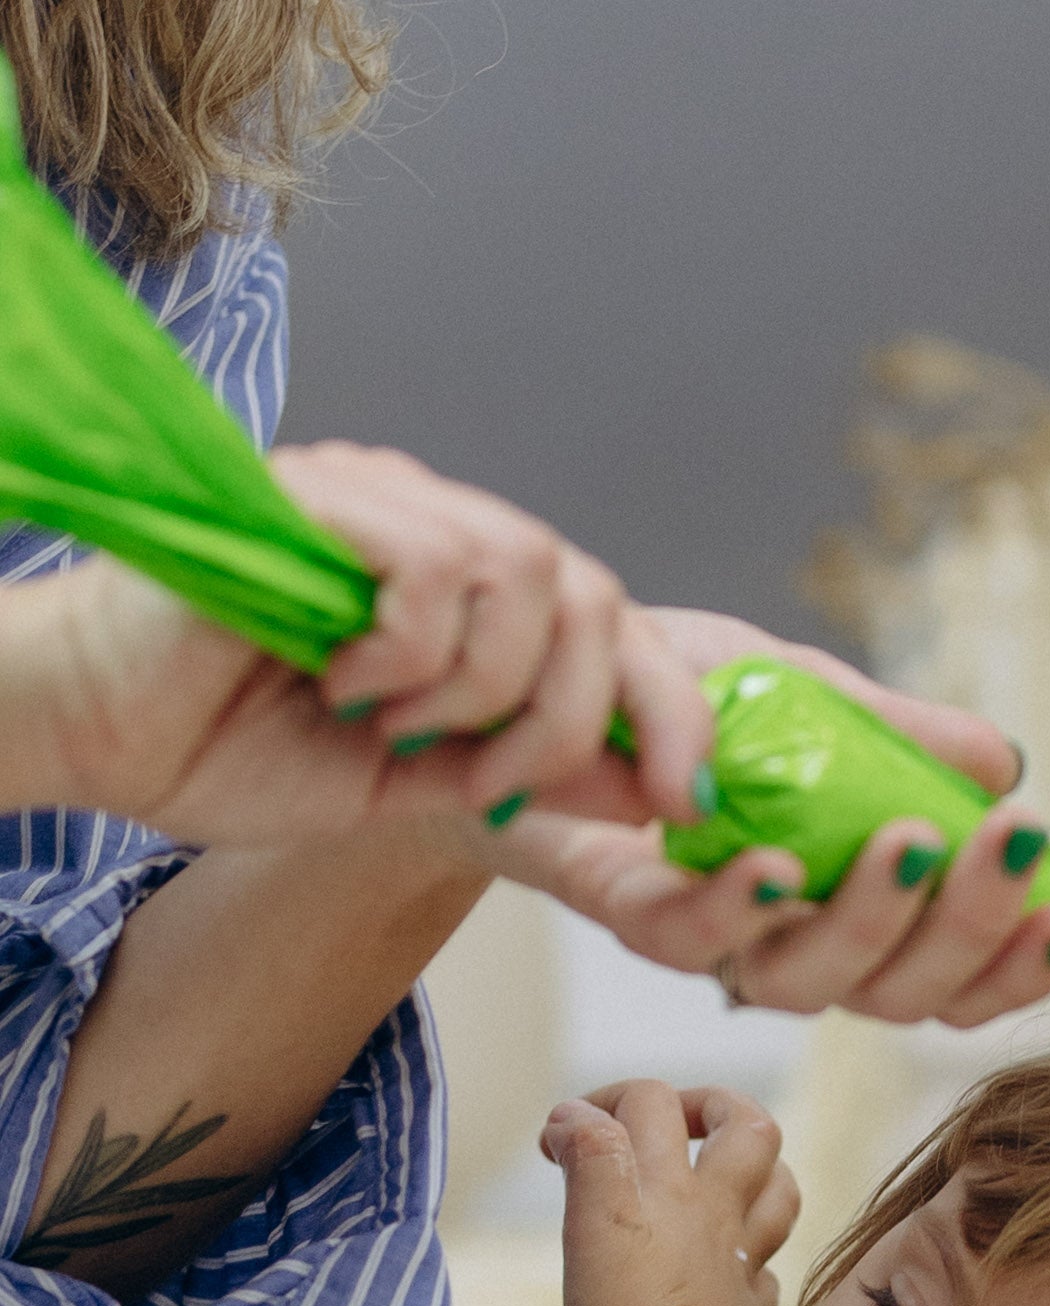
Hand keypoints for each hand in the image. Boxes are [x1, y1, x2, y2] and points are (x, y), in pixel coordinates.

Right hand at [20, 448, 709, 840]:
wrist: (101, 729)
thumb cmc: (234, 748)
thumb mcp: (417, 785)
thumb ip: (529, 772)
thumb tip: (657, 790)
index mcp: (469, 594)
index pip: (618, 622)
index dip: (674, 713)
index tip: (692, 806)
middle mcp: (435, 527)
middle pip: (593, 592)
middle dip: (570, 717)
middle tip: (485, 780)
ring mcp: (378, 502)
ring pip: (525, 572)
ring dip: (482, 688)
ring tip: (396, 730)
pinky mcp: (316, 499)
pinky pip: (431, 564)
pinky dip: (412, 651)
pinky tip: (347, 684)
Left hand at [483, 612, 1049, 1021]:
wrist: (533, 679)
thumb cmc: (672, 696)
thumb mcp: (803, 689)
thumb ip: (897, 733)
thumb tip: (1004, 763)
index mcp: (859, 904)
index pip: (960, 971)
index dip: (1020, 962)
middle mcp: (797, 942)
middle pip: (906, 996)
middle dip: (973, 932)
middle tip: (1011, 851)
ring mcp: (719, 941)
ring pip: (813, 987)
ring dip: (871, 924)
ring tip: (905, 845)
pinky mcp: (633, 914)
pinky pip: (694, 944)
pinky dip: (739, 908)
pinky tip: (772, 863)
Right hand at [545, 1077, 797, 1305]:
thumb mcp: (593, 1218)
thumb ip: (588, 1155)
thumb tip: (569, 1118)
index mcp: (672, 1186)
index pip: (648, 1101)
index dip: (596, 1102)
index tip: (555, 1144)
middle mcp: (714, 1218)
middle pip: (747, 1128)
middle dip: (713, 1105)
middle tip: (676, 1119)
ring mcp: (739, 1269)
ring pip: (778, 1195)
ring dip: (756, 1173)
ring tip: (720, 1177)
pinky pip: (763, 1277)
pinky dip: (748, 1263)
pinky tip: (727, 1271)